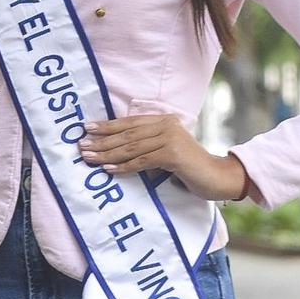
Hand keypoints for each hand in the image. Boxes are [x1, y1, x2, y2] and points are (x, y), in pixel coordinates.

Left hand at [79, 113, 247, 200]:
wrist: (217, 177)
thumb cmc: (189, 168)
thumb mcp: (165, 152)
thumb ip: (147, 146)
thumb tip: (114, 151)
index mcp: (164, 120)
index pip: (130, 122)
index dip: (107, 126)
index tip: (86, 129)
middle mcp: (167, 125)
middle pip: (128, 133)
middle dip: (102, 141)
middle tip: (82, 146)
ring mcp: (171, 138)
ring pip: (132, 147)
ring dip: (108, 154)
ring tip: (89, 158)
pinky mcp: (173, 155)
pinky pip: (142, 161)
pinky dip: (124, 167)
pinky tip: (109, 170)